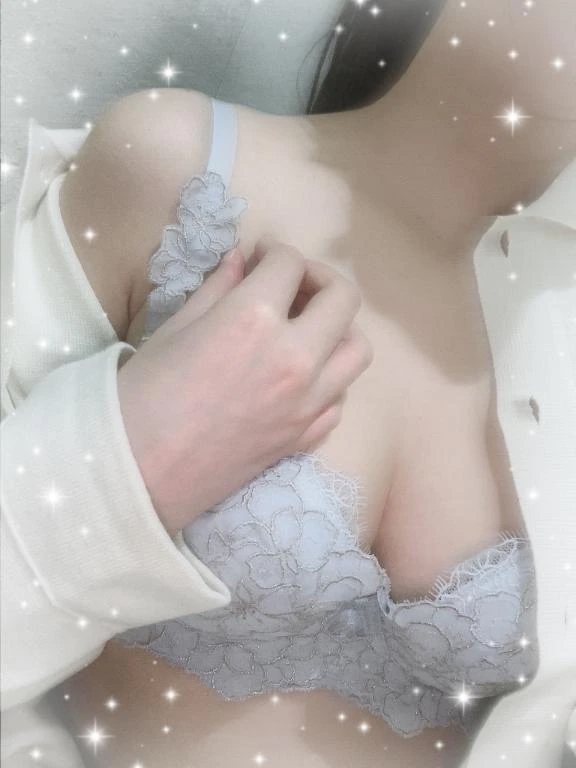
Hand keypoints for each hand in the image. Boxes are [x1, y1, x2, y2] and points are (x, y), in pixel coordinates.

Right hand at [117, 237, 373, 535]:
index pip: (290, 264)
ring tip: (306, 330)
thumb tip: (242, 259)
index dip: (274, 251)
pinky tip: (301, 377)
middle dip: (319, 278)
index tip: (260, 257)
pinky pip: (340, 398)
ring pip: (358, 349)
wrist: (139, 474)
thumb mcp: (175, 329)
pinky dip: (329, 379)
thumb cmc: (142, 397)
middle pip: (343, 298)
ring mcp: (308, 402)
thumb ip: (219, 288)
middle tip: (291, 284)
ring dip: (338, 328)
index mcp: (254, 319)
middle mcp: (296, 357)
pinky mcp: (307, 437)